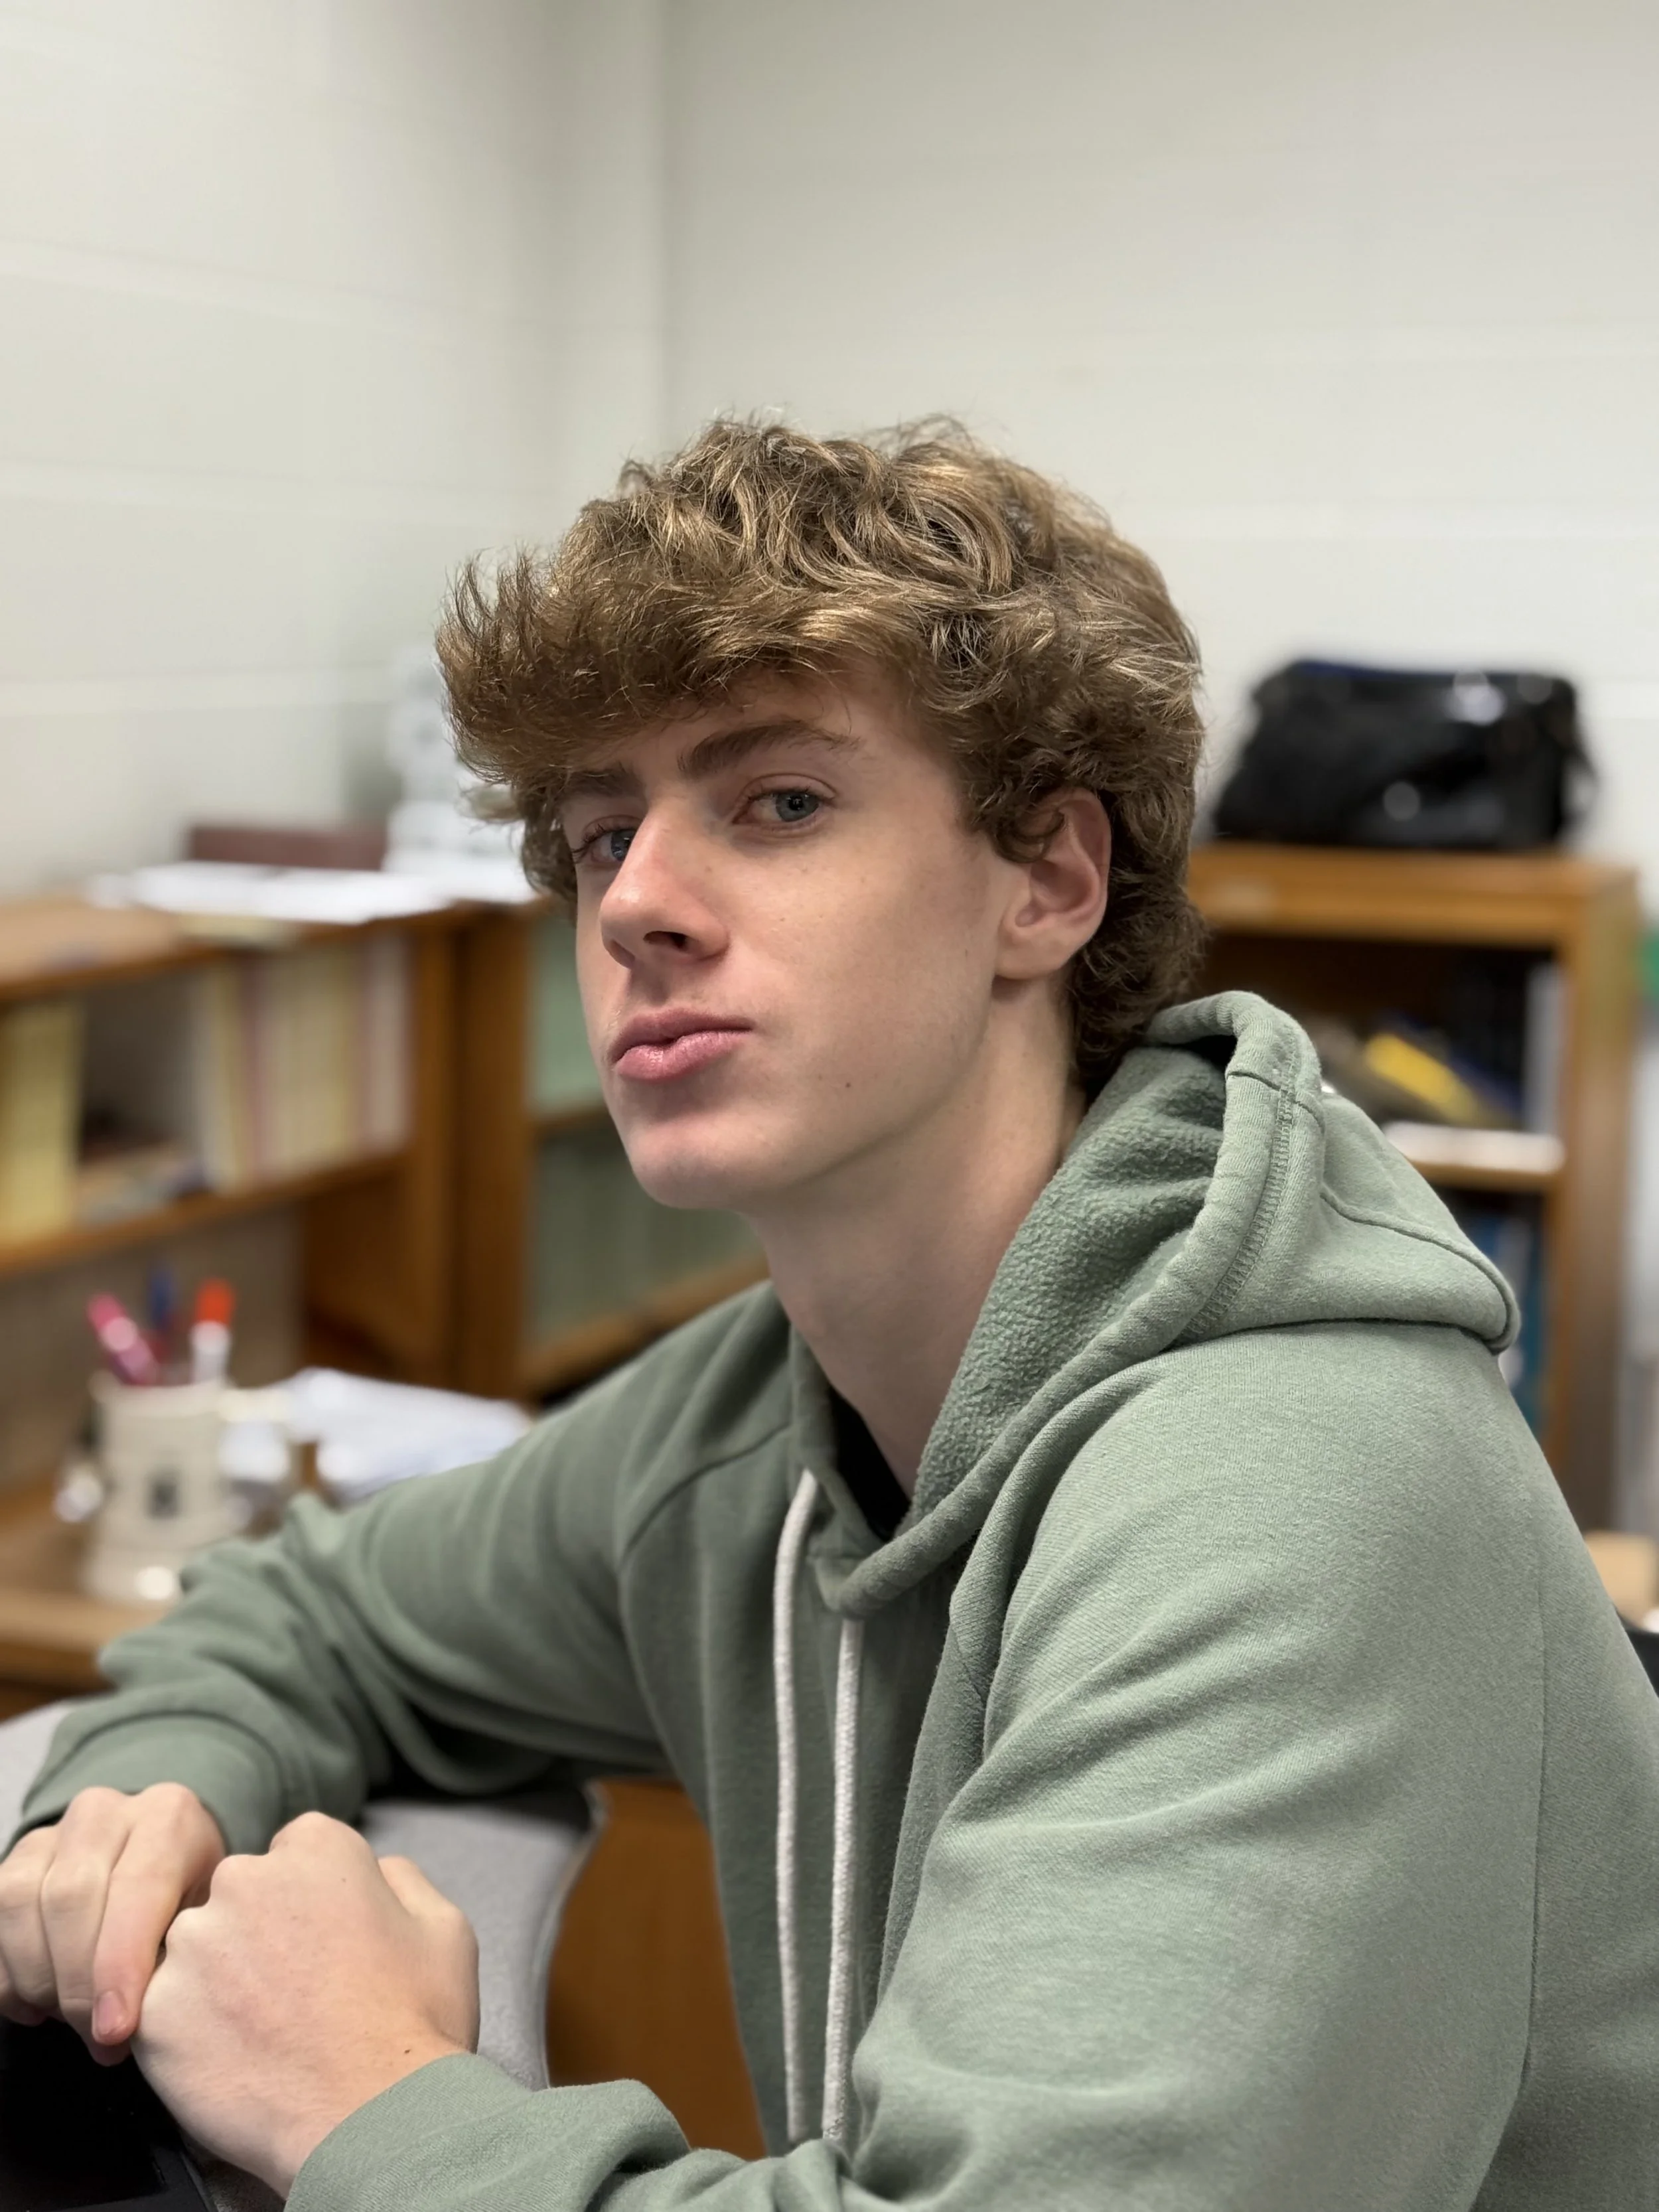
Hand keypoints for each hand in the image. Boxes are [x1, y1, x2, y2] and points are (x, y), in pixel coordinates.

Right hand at [0, 1783, 224, 2062]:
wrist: (159, 1858)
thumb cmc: (190, 1898)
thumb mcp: (206, 1916)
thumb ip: (181, 1951)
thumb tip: (137, 2023)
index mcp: (166, 1817)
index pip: (138, 1886)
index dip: (120, 1964)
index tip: (116, 2030)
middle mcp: (105, 1813)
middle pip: (72, 1896)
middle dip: (78, 1984)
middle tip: (101, 2041)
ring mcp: (52, 1831)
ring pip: (21, 1902)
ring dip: (40, 1980)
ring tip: (74, 2024)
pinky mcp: (15, 1859)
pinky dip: (9, 1977)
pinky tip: (39, 2007)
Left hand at [135, 1811, 478, 2194]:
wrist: (369, 2121)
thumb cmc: (413, 2027)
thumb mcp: (444, 1927)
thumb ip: (401, 1879)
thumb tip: (375, 1872)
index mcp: (316, 1850)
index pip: (296, 1850)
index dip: (311, 1899)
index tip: (322, 1940)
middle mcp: (245, 1880)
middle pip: (238, 1893)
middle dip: (258, 1931)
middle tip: (292, 1992)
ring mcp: (194, 1946)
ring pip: (195, 1950)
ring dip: (217, 1980)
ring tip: (263, 2033)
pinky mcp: (156, 2012)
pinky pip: (164, 2011)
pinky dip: (190, 2035)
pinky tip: (233, 2060)